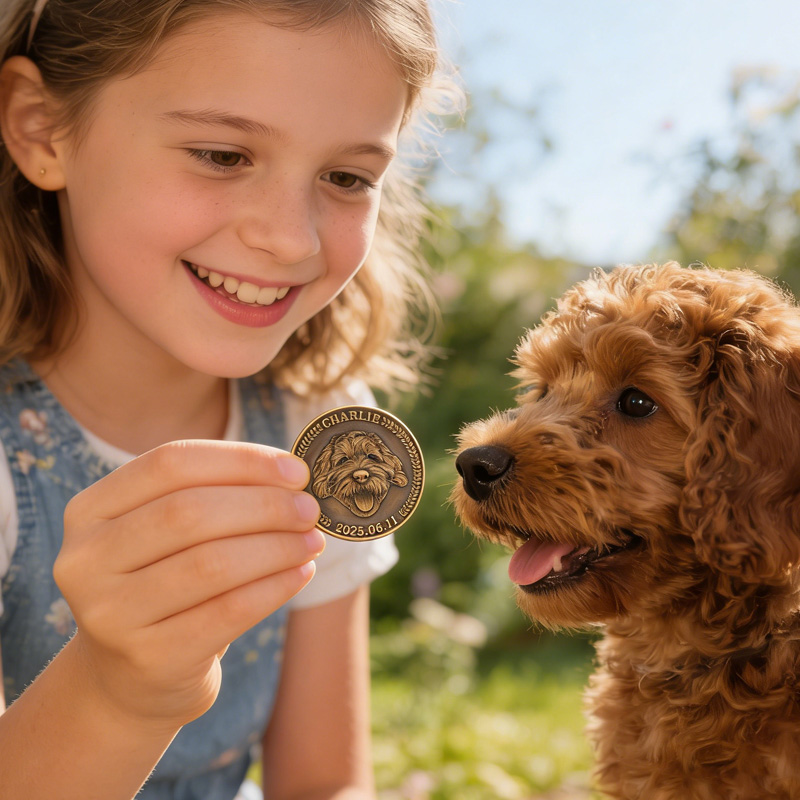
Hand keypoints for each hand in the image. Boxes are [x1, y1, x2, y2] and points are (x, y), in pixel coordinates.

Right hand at [53, 440, 323, 728]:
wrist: (131, 677)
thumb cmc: (165, 583)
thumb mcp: (168, 534)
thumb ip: (214, 494)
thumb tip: (294, 474)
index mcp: (89, 510)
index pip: (170, 463)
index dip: (240, 460)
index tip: (297, 470)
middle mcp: (85, 559)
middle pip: (190, 512)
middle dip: (264, 505)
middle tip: (311, 509)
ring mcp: (110, 613)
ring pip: (212, 563)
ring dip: (277, 546)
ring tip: (313, 540)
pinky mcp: (149, 658)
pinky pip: (228, 612)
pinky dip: (275, 587)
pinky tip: (302, 573)